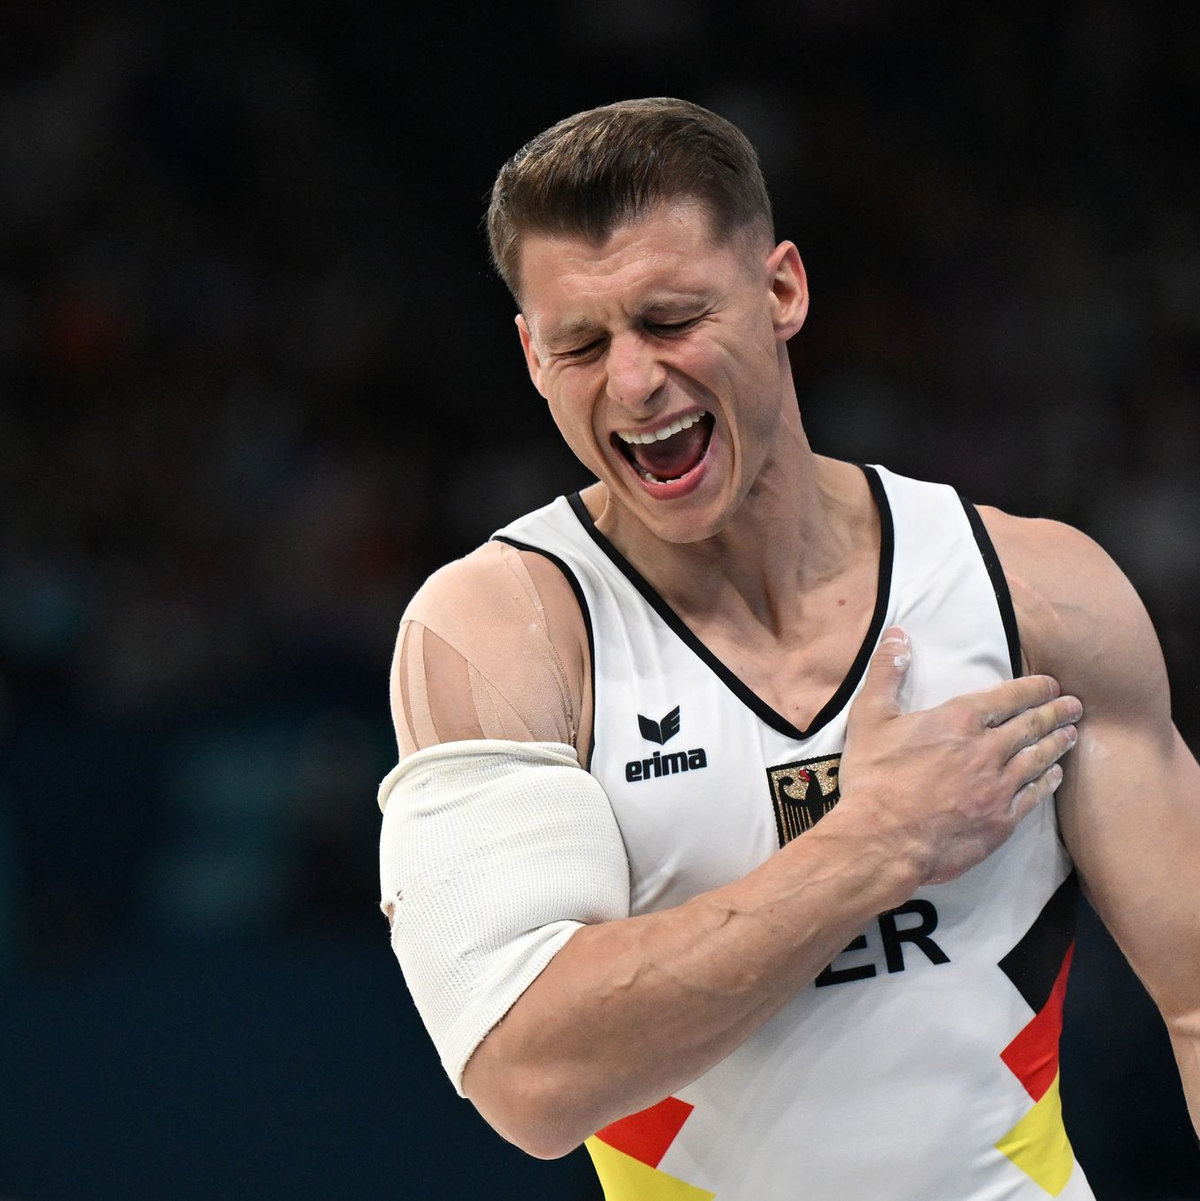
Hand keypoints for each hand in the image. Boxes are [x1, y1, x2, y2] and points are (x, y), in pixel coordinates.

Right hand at [838, 627, 1081, 884]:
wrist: (882, 840)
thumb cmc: (874, 778)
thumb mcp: (869, 717)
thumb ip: (886, 673)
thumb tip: (897, 635)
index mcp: (959, 720)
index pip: (1008, 697)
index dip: (1033, 688)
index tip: (1051, 684)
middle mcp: (987, 750)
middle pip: (1031, 726)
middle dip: (1056, 712)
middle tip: (1074, 706)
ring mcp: (998, 788)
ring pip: (1038, 759)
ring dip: (1057, 744)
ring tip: (1071, 735)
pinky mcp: (1000, 821)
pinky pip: (1033, 797)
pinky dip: (1047, 782)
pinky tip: (1054, 776)